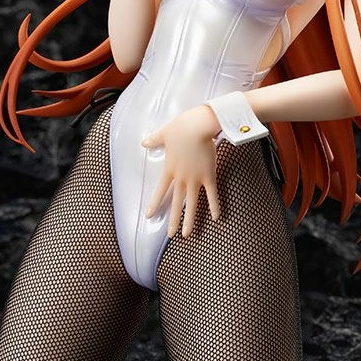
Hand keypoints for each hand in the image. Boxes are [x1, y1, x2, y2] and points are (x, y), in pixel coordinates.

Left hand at [141, 105, 222, 236]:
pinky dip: (215, 205)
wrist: (199, 126)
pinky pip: (212, 194)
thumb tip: (143, 142)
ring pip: (192, 203)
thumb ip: (154, 140)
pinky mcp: (209, 175)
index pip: (160, 190)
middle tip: (170, 235)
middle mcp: (182, 177)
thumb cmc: (181, 127)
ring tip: (187, 234)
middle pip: (176, 202)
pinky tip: (217, 218)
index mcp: (170, 169)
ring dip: (190, 220)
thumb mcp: (164, 133)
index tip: (149, 216)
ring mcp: (196, 178)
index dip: (155, 204)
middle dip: (173, 220)